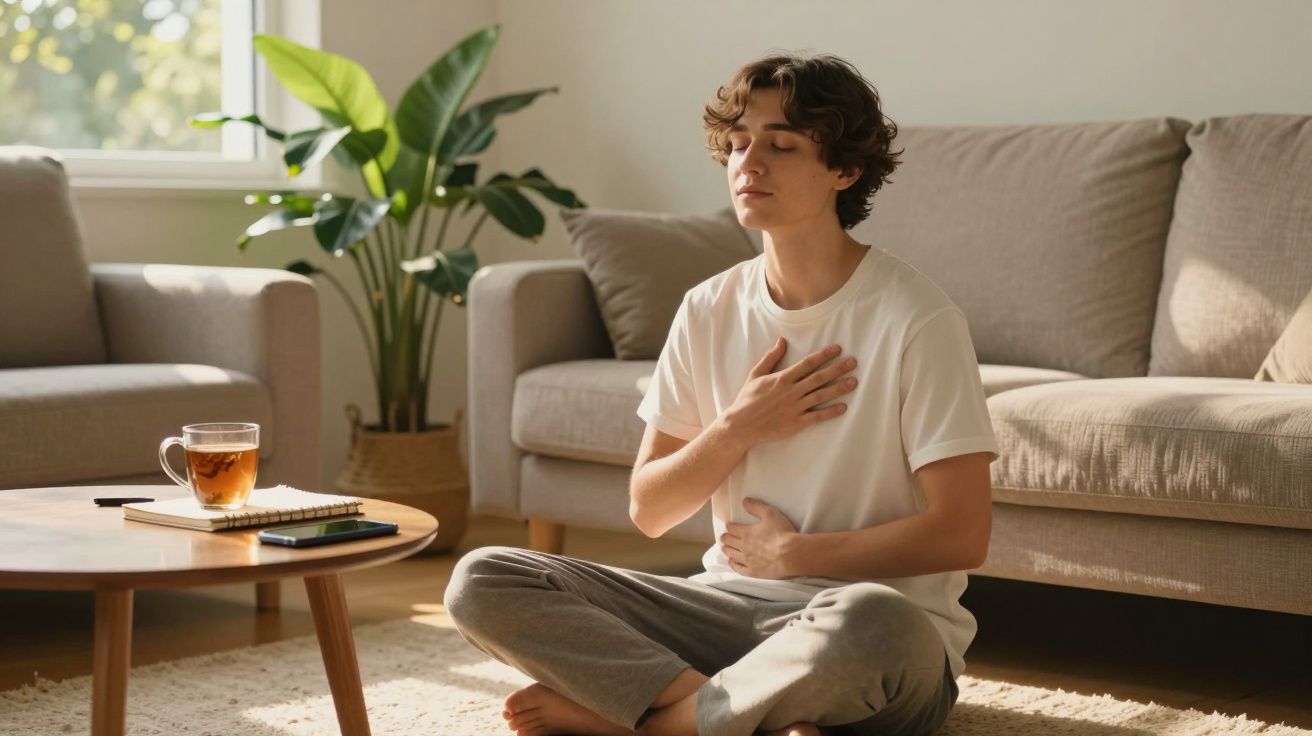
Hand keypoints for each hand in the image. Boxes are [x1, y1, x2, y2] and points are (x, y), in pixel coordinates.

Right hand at [720, 337, 858, 447]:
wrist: (740, 425)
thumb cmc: (747, 399)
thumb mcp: (756, 375)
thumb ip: (771, 358)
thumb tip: (782, 341)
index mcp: (782, 378)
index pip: (807, 364)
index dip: (824, 355)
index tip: (838, 349)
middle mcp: (791, 391)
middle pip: (819, 378)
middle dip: (837, 369)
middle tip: (853, 362)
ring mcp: (794, 407)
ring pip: (821, 396)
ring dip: (839, 388)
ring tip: (853, 382)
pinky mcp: (796, 423)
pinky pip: (816, 416)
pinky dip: (830, 412)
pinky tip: (843, 407)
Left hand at [720, 498, 799, 578]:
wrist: (791, 554)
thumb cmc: (782, 533)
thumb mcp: (770, 514)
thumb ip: (756, 507)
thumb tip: (744, 501)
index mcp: (746, 532)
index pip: (732, 528)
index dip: (730, 526)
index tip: (729, 526)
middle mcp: (744, 546)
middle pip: (729, 542)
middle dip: (725, 538)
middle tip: (724, 537)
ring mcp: (747, 560)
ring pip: (731, 554)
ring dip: (727, 550)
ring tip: (725, 548)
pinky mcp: (753, 571)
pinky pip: (739, 569)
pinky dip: (733, 564)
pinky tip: (732, 562)